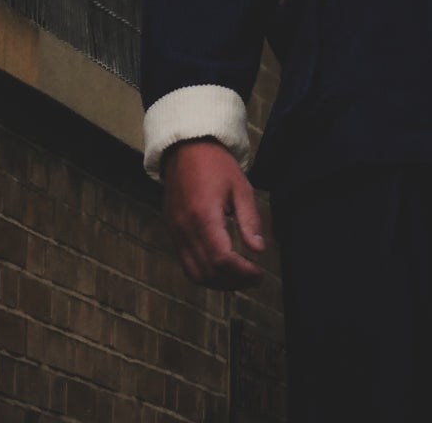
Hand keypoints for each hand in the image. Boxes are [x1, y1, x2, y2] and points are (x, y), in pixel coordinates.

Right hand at [161, 138, 266, 288]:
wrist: (185, 148)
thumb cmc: (217, 165)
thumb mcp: (241, 187)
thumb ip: (250, 220)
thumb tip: (259, 250)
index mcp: (204, 216)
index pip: (222, 259)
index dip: (242, 272)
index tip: (259, 273)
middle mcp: (185, 229)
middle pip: (208, 272)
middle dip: (233, 282)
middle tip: (253, 279)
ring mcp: (175, 233)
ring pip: (194, 274)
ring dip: (218, 283)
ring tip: (239, 278)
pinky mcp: (171, 233)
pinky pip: (185, 264)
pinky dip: (204, 274)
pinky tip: (221, 269)